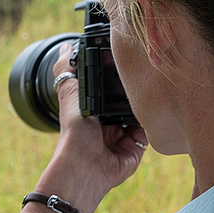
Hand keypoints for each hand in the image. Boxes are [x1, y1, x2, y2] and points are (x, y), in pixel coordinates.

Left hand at [35, 43, 147, 212]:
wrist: (86, 165)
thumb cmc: (75, 131)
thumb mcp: (71, 94)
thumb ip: (68, 71)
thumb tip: (66, 47)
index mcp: (92, 110)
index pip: (107, 89)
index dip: (116, 77)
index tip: (126, 62)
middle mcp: (107, 123)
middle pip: (126, 102)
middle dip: (134, 92)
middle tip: (142, 78)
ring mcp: (122, 137)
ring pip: (140, 115)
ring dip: (143, 107)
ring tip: (147, 95)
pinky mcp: (135, 149)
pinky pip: (147, 132)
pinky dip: (148, 125)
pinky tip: (146, 116)